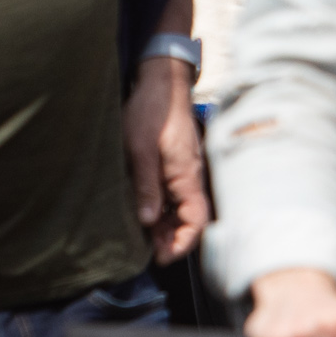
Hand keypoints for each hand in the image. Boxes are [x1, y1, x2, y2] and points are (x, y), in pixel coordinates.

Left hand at [124, 56, 208, 263]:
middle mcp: (189, 176)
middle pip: (188, 218)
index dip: (181, 244)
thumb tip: (147, 220)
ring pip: (178, 207)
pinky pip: (172, 193)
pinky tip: (141, 209)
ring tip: (139, 234)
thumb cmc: (151, 111)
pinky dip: (160, 206)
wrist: (160, 80)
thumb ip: (146, 185)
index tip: (160, 257)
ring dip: (163, 223)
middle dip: (169, 238)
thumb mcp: (141, 150)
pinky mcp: (174, 162)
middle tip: (144, 250)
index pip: (196, 221)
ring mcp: (182, 169)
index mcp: (186, 176)